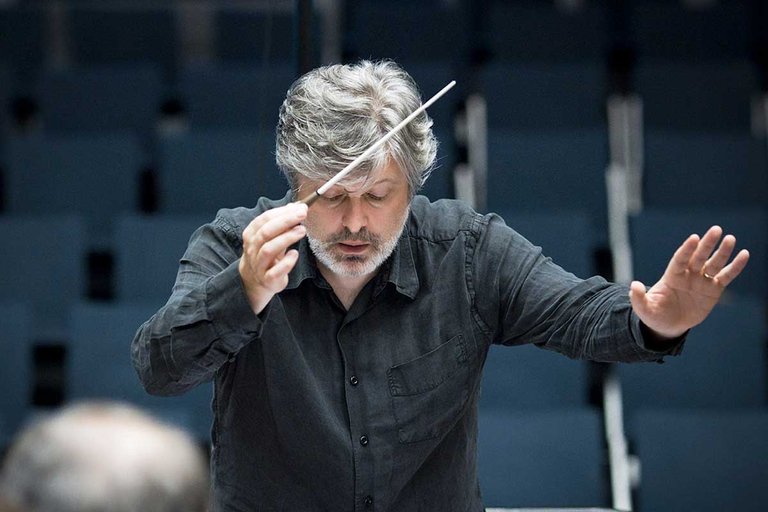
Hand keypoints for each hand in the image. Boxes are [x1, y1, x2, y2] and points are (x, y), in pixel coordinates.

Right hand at [239, 202, 307, 314]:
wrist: (255, 281)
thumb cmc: (266, 255)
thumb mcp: (271, 237)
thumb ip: (282, 223)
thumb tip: (295, 206)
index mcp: (252, 234)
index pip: (265, 219)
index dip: (282, 212)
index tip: (300, 207)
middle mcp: (253, 249)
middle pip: (266, 231)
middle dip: (286, 221)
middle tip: (303, 214)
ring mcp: (259, 265)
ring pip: (269, 249)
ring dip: (286, 238)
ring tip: (302, 230)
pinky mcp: (268, 279)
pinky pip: (275, 271)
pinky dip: (286, 262)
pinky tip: (295, 254)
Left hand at [629, 225, 749, 339]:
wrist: (668, 326)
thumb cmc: (654, 314)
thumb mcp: (644, 309)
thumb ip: (638, 298)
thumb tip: (634, 285)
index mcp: (672, 276)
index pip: (680, 259)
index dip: (687, 249)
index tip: (694, 238)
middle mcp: (688, 275)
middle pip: (699, 257)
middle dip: (707, 244)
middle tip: (716, 229)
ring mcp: (701, 281)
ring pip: (714, 264)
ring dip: (722, 252)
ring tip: (731, 239)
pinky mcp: (714, 289)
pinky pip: (726, 276)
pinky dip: (735, 266)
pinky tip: (744, 254)